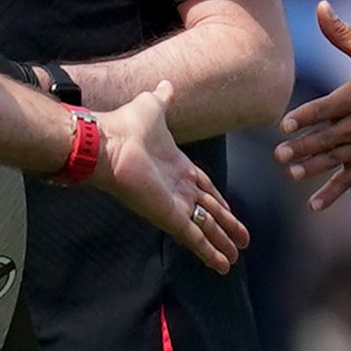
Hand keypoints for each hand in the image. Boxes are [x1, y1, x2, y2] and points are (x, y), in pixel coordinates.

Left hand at [90, 86, 248, 272]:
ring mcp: (173, 205)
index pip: (203, 188)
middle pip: (208, 212)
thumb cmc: (126, 125)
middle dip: (225, 227)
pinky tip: (222, 265)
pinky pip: (194, 237)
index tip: (229, 210)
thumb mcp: (153, 107)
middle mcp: (176, 189)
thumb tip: (167, 85)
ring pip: (204, 228)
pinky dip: (209, 252)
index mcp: (176, 167)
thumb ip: (163, 99)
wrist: (108, 142)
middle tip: (241, 241)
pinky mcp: (169, 216)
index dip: (218, 200)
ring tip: (234, 259)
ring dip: (221, 244)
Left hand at [272, 4, 350, 210]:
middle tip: (280, 155)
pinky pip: (349, 181)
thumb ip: (342, 33)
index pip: (324, 108)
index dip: (305, 117)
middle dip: (302, 148)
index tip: (286, 125)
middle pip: (325, 138)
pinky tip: (313, 205)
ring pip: (334, 160)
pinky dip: (331, 194)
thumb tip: (320, 6)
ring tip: (292, 173)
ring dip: (312, 168)